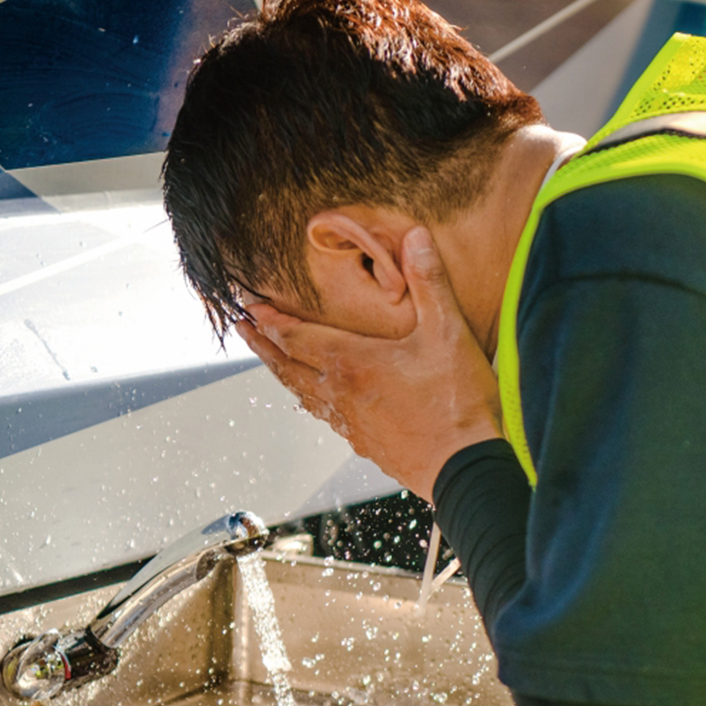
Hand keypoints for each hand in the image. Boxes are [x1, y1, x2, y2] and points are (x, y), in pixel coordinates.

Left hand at [235, 227, 502, 501]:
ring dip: (281, 372)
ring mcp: (350, 424)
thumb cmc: (456, 402)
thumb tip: (415, 237)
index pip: (295, 337)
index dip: (268, 319)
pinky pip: (325, 417)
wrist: (464, 469)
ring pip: (302, 394)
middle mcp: (341, 394)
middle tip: (241, 327)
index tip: (247, 305)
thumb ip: (430, 282)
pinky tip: (317, 401)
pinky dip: (309, 400)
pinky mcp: (366, 444)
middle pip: (287, 366)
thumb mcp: (448, 332)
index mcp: (352, 363)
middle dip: (261, 344)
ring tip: (270, 359)